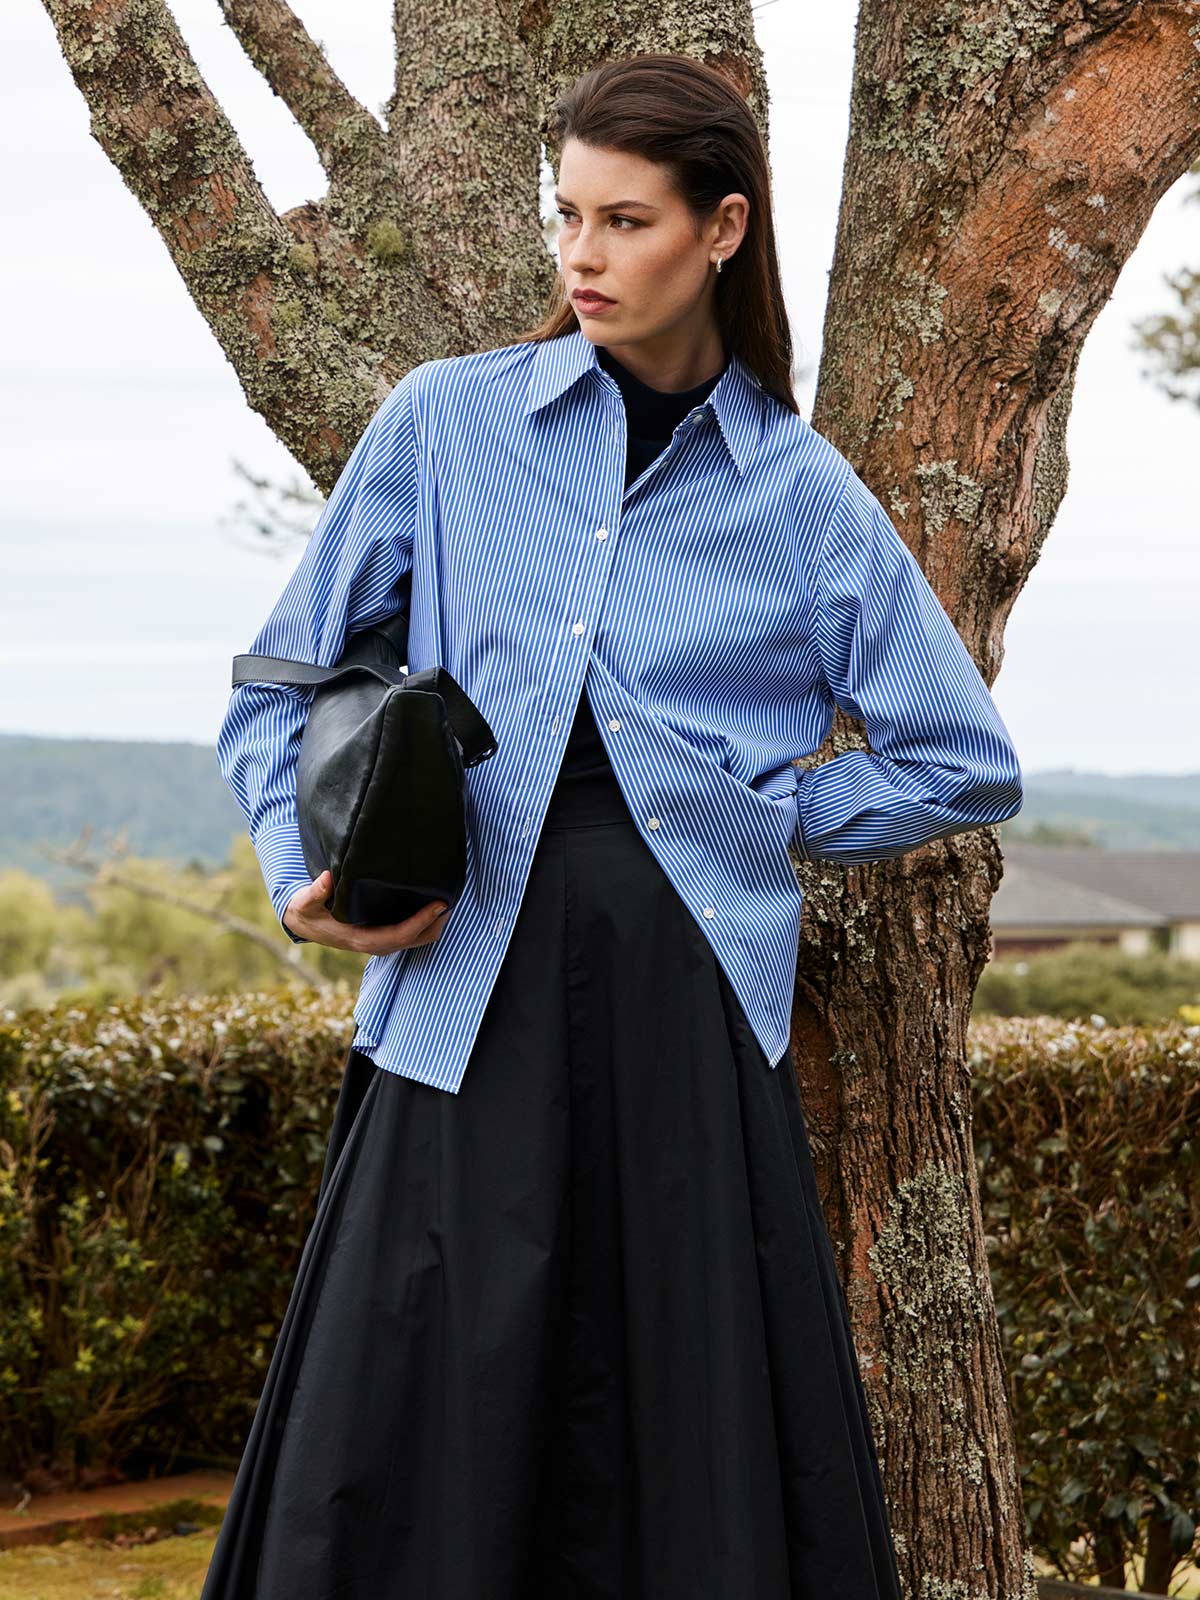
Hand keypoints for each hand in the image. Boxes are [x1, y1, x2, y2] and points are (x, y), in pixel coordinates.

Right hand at [282, 870, 451, 952]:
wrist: (305, 924)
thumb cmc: (308, 912)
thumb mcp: (306, 902)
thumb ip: (315, 891)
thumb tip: (327, 877)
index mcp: (362, 939)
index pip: (401, 934)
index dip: (422, 921)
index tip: (440, 904)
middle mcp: (377, 944)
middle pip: (418, 939)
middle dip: (437, 922)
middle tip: (452, 898)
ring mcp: (382, 942)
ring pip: (419, 938)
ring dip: (435, 923)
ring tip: (448, 899)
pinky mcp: (385, 935)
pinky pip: (413, 933)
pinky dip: (427, 922)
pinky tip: (433, 903)